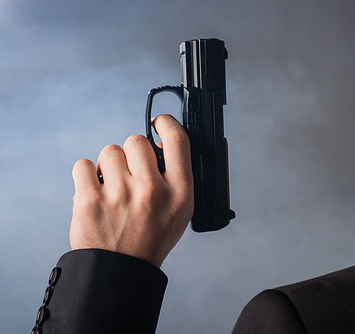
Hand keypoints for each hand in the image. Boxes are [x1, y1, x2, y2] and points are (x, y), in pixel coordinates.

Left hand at [69, 115, 193, 267]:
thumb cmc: (151, 237)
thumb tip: (159, 142)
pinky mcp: (90, 200)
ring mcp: (120, 194)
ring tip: (112, 188)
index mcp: (180, 192)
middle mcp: (152, 190)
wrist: (120, 270)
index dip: (166, 123)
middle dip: (131, 154)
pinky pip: (83, 165)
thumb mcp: (180, 210)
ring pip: (109, 151)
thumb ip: (176, 176)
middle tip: (130, 174)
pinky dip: (86, 175)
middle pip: (136, 141)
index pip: (177, 140)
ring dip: (109, 165)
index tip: (158, 123)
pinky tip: (95, 191)